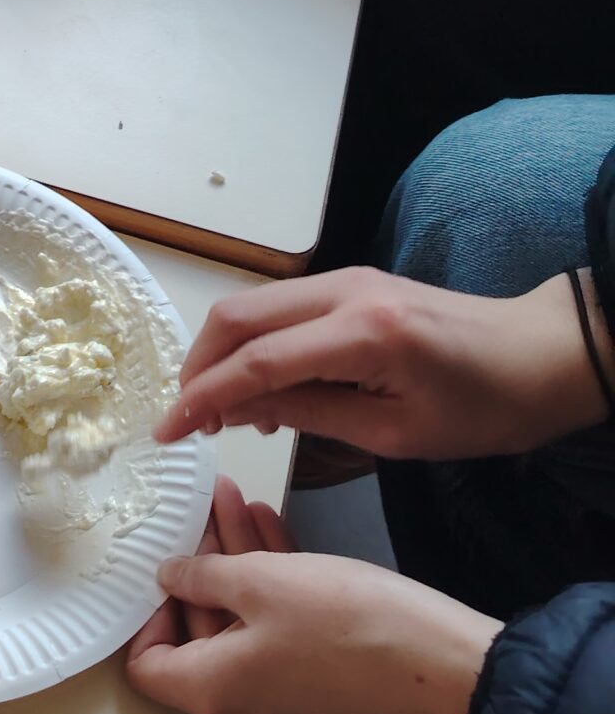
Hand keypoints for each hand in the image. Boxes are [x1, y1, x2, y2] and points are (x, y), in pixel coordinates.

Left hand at [125, 477, 497, 713]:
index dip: (145, 613)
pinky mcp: (325, 689)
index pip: (146, 666)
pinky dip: (274, 589)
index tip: (158, 564)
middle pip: (199, 637)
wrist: (451, 674)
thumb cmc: (352, 625)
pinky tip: (272, 527)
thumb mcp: (264, 583)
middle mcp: (242, 709)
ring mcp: (287, 703)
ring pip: (244, 628)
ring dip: (238, 565)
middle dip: (199, 567)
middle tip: (201, 510)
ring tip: (235, 500)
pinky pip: (282, 637)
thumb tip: (168, 578)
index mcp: (214, 692)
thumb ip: (205, 576)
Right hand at [154, 267, 608, 459]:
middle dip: (198, 367)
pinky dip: (252, 343)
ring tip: (222, 411)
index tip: (168, 432)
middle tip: (188, 419)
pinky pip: (280, 307)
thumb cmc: (486, 408)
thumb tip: (242, 411)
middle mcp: (346, 292)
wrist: (544, 354)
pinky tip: (261, 389)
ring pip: (252, 305)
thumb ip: (314, 414)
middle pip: (238, 316)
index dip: (204, 397)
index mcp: (364, 335)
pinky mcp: (352, 283)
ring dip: (221, 353)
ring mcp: (347, 279)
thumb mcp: (398, 434)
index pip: (258, 362)